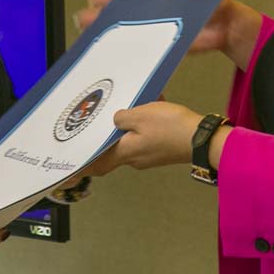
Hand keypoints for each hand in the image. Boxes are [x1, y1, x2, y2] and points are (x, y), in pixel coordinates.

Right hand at [75, 0, 260, 66]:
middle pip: (124, 14)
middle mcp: (156, 12)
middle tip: (81, 22)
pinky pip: (145, 49)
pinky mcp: (166, 46)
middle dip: (102, 18)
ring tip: (91, 38)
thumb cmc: (215, 4)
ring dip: (112, 35)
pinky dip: (130, 51)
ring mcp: (160, 30)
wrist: (231, 30)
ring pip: (130, 32)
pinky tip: (116, 55)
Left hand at [85, 102, 203, 175]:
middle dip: (108, 134)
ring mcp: (150, 155)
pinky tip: (153, 106)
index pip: (98, 164)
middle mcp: (135, 158)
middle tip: (101, 120)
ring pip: (132, 139)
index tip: (70, 170)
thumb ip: (122, 118)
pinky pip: (146, 136)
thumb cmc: (169, 128)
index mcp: (125, 153)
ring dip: (130, 124)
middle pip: (114, 148)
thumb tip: (116, 120)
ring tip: (134, 104)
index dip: (84, 166)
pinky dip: (145, 123)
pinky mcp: (162, 150)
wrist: (202, 139)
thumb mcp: (141, 115)